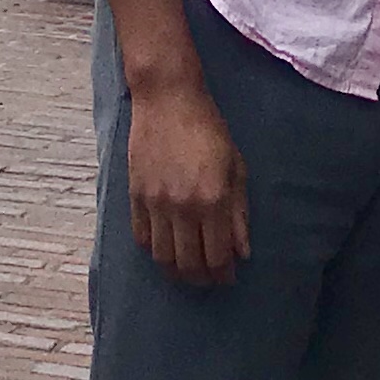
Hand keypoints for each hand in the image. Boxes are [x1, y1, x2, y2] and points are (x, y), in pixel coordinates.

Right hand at [126, 73, 250, 286]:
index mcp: (213, 199)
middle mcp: (183, 207)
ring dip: (176, 271)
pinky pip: (142, 238)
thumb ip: (239, 212)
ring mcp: (156, 203)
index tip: (228, 278)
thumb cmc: (208, 129)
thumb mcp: (235, 167)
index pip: (218, 256)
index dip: (224, 274)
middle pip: (189, 264)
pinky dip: (153, 251)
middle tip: (209, 280)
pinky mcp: (135, 195)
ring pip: (163, 257)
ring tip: (186, 271)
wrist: (168, 99)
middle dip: (202, 279)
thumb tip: (244, 251)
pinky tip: (164, 249)